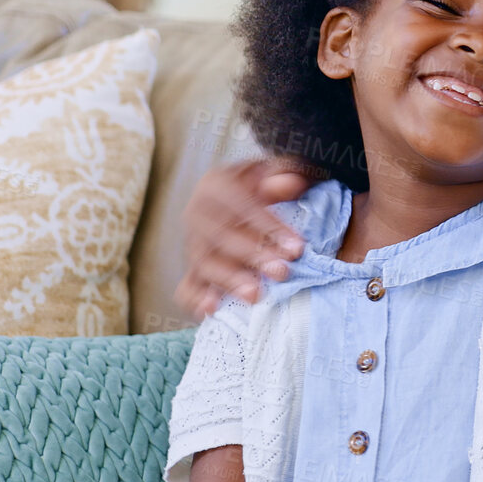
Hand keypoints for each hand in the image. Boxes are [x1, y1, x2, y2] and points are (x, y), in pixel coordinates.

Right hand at [174, 157, 318, 317]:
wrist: (236, 190)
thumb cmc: (262, 182)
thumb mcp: (273, 171)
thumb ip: (283, 175)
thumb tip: (289, 184)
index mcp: (216, 185)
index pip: (242, 206)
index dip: (269, 227)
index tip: (296, 247)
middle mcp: (197, 213)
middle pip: (222, 237)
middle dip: (253, 256)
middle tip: (282, 272)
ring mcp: (192, 242)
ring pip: (204, 262)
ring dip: (229, 280)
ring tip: (254, 295)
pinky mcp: (192, 266)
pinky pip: (186, 284)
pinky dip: (195, 298)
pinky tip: (209, 311)